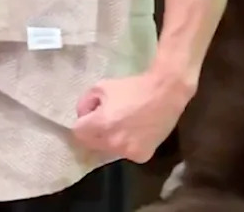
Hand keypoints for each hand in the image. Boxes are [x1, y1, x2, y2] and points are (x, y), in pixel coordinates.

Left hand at [71, 71, 191, 162]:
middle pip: (91, 144)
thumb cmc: (131, 88)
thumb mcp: (101, 87)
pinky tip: (133, 132)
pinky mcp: (142, 157)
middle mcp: (114, 143)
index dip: (81, 123)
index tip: (88, 117)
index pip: (78, 134)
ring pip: (108, 150)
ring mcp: (129, 152)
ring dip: (108, 140)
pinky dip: (125, 145)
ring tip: (120, 125)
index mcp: (102, 124)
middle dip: (93, 133)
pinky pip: (124, 153)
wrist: (165, 94)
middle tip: (104, 120)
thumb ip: (85, 102)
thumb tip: (82, 116)